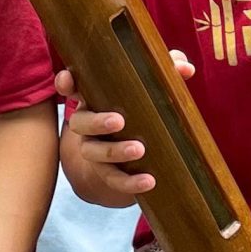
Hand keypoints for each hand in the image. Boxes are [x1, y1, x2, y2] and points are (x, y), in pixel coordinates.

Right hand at [55, 52, 195, 206]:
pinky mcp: (106, 173)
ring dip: (114, 152)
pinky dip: (129, 182)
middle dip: (97, 122)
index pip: (72, 87)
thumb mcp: (153, 87)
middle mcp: (88, 124)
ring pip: (94, 152)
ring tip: (139, 150)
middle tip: (119, 121)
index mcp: (94, 98)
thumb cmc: (143, 107)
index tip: (68, 79)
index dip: (65, 83)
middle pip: (80, 122)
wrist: (138, 154)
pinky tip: (148, 181)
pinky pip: (113, 179)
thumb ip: (167, 71)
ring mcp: (94, 150)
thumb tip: (185, 69)